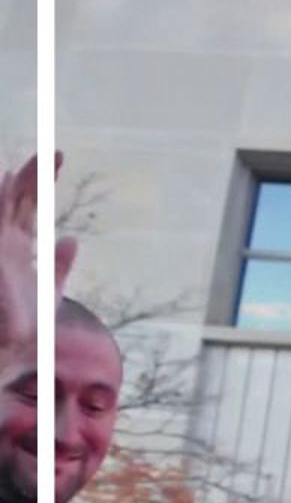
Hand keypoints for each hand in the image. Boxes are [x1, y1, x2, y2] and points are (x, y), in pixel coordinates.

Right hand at [0, 152, 73, 376]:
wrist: (8, 350)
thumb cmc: (23, 327)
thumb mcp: (49, 292)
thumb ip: (59, 265)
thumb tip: (71, 239)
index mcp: (18, 246)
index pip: (30, 205)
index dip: (42, 181)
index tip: (58, 155)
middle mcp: (4, 244)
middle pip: (19, 199)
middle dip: (35, 176)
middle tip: (55, 152)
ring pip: (4, 207)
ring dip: (14, 186)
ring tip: (27, 162)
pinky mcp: (0, 258)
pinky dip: (1, 204)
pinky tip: (5, 183)